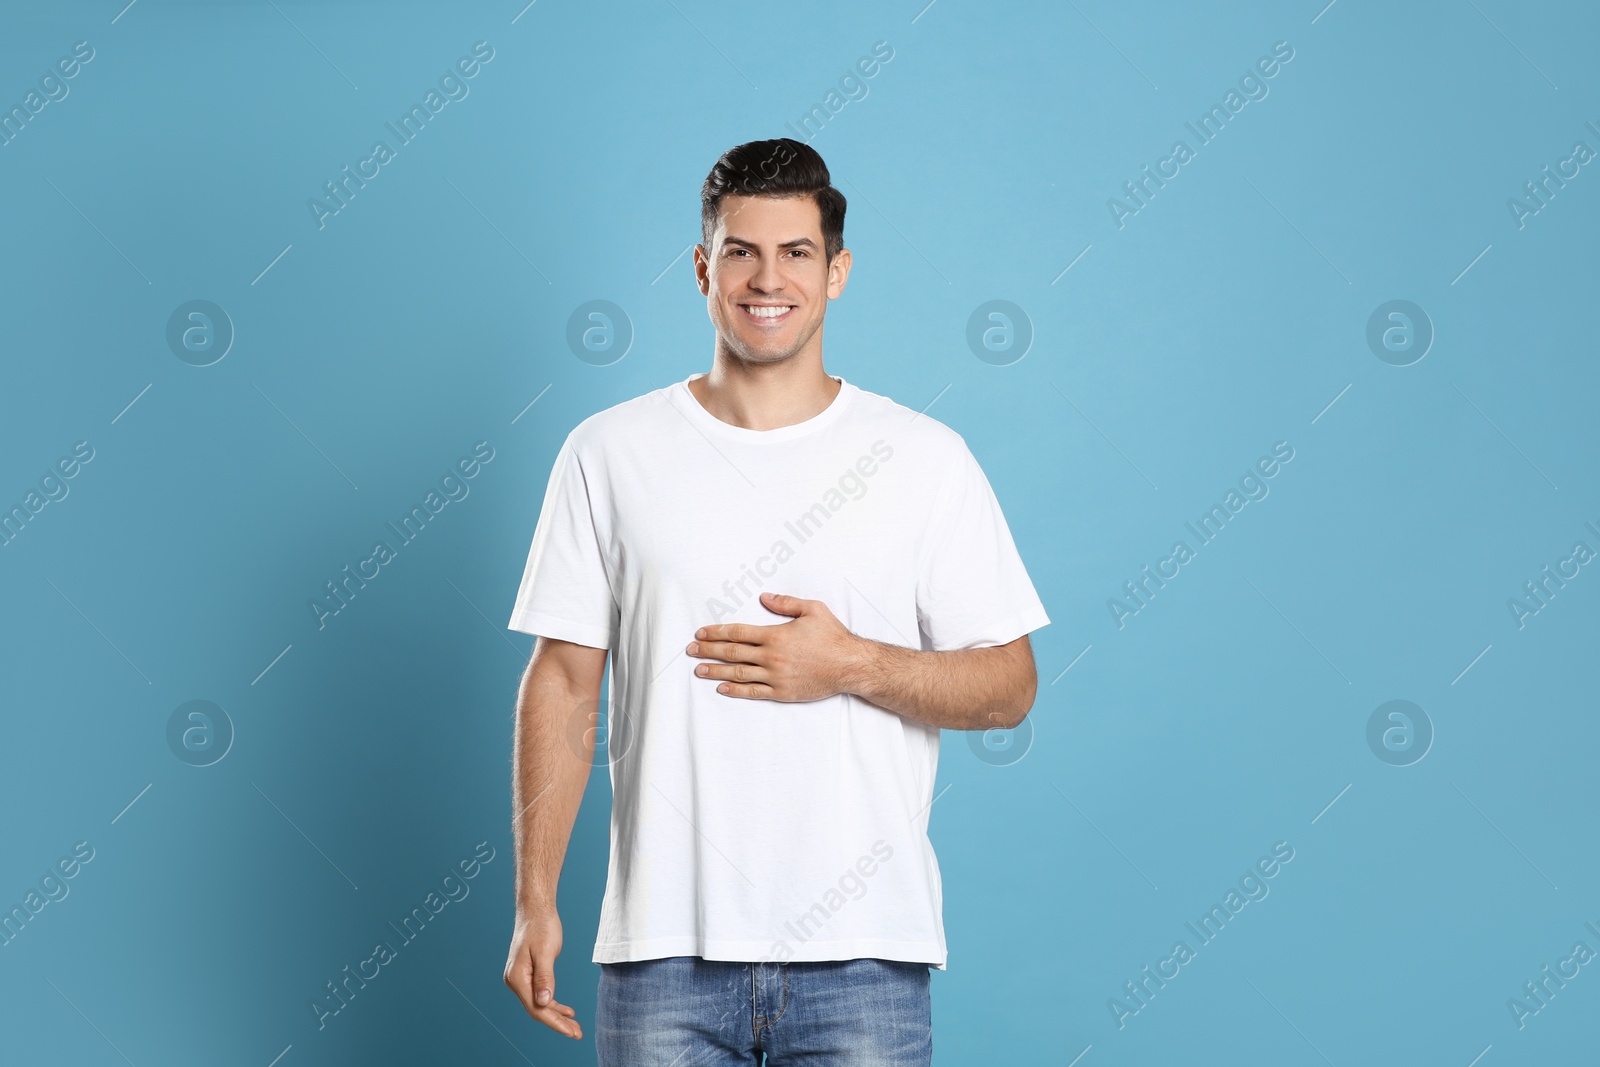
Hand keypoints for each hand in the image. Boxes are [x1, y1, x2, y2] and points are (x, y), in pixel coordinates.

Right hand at [503, 904, 581, 1039]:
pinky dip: (553, 1003)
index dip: (554, 1022)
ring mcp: (520, 978)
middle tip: (577, 1033)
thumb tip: (544, 1002)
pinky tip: (566, 1010)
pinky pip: (540, 994)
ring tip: (574, 1025)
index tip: (571, 1031)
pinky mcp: (527, 975)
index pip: (536, 1008)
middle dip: (557, 1022)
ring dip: (556, 1015)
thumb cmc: (541, 926)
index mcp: (517, 978)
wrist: (535, 910)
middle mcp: (515, 981)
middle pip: (537, 1009)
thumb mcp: (545, 951)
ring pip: (539, 1004)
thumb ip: (545, 977)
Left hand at [686, 591, 866, 701]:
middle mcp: (771, 656)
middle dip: (708, 650)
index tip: (700, 633)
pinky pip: (753, 692)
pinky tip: (721, 687)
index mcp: (775, 635)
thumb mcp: (813, 609)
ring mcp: (775, 676)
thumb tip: (764, 596)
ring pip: (738, 673)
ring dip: (715, 670)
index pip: (738, 633)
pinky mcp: (782, 692)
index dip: (716, 632)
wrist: (850, 665)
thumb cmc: (833, 636)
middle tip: (690, 650)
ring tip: (698, 669)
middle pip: (732, 653)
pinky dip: (735, 690)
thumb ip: (786, 603)